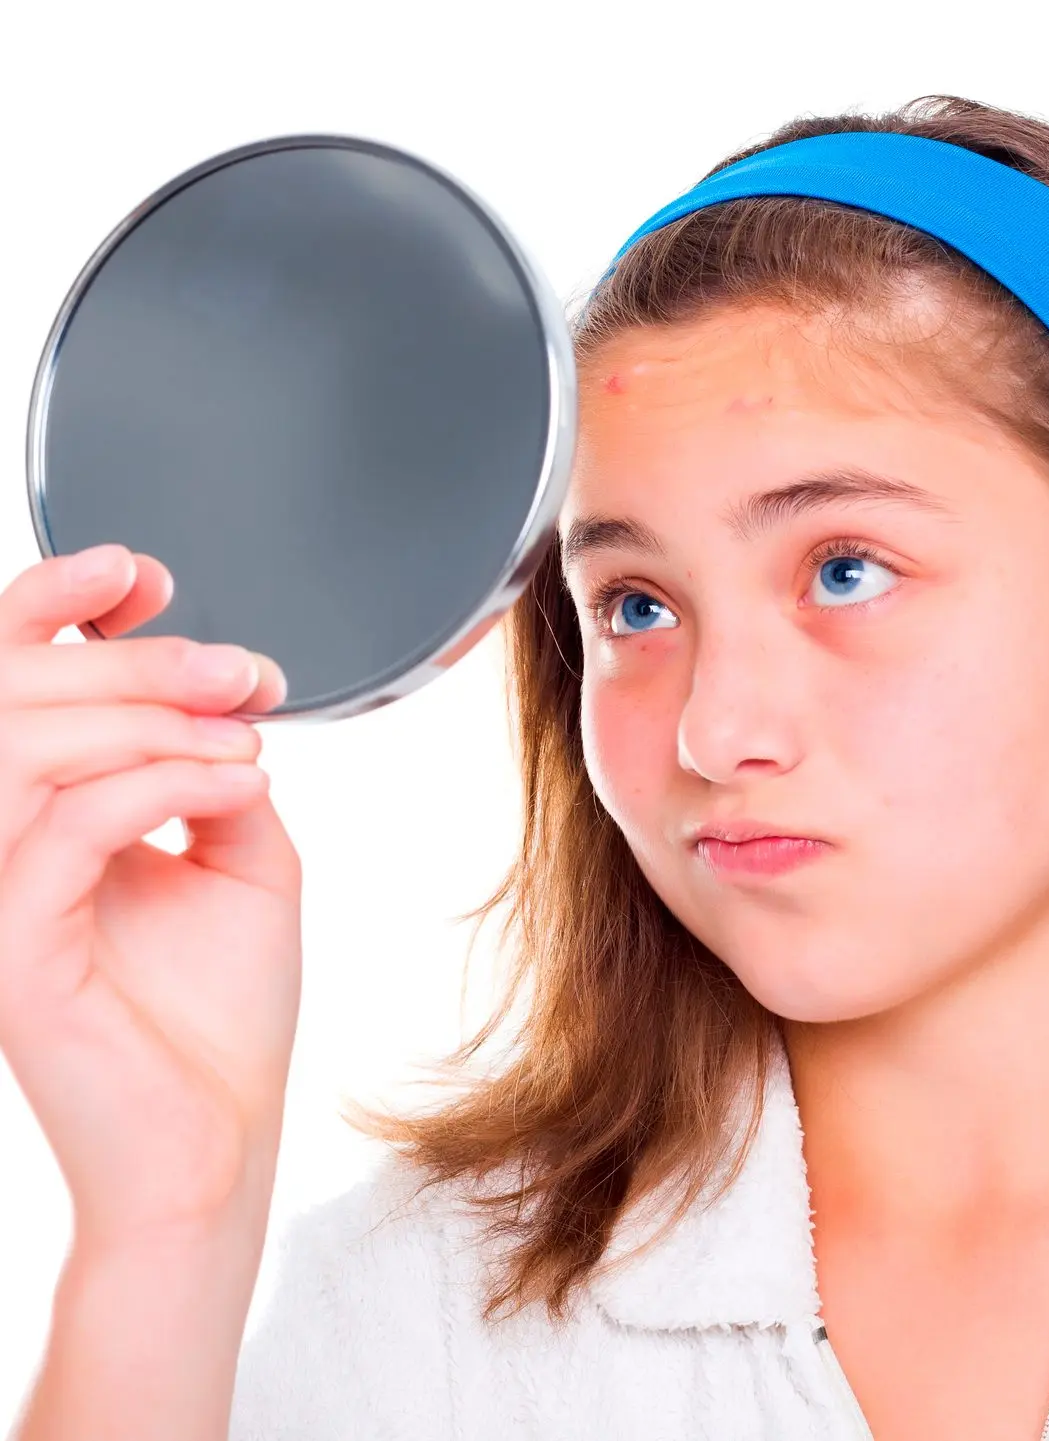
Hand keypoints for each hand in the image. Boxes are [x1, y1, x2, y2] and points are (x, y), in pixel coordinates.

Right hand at [0, 544, 299, 1250]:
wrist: (220, 1132)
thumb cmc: (221, 1011)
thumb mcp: (239, 859)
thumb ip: (212, 773)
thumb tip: (221, 700)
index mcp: (39, 821)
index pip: (11, 688)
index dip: (55, 608)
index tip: (144, 576)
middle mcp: (0, 850)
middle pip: (14, 698)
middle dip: (134, 660)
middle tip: (238, 669)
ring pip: (27, 749)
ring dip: (149, 719)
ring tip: (243, 734)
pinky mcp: (14, 950)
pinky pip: (64, 827)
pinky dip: (158, 782)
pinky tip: (236, 783)